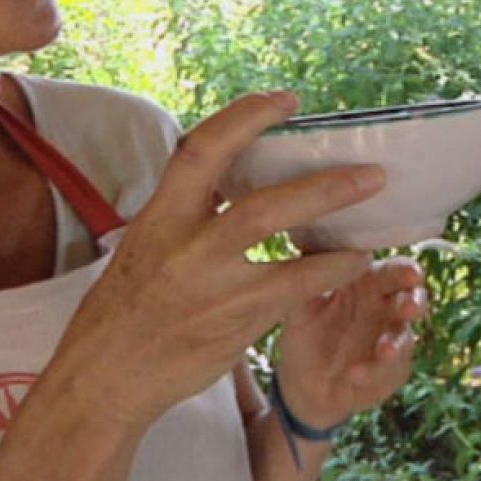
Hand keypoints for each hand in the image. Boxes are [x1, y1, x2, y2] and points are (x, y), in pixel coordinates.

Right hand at [47, 92, 386, 430]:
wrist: (103, 379)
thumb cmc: (124, 309)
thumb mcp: (143, 245)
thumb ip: (186, 213)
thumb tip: (231, 174)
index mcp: (158, 218)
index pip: (201, 150)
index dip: (246, 116)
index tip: (287, 101)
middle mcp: (184, 250)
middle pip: (262, 206)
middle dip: (323, 185)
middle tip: (372, 172)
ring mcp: (212, 290)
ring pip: (288, 254)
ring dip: (339, 237)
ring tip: (377, 221)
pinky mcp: (236, 324)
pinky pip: (296, 291)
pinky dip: (330, 273)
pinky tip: (355, 263)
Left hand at [273, 256, 428, 427]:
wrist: (302, 382)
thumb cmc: (305, 332)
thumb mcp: (297, 304)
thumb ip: (311, 280)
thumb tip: (328, 260)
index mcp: (370, 283)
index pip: (394, 270)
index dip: (405, 271)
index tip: (412, 274)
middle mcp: (387, 309)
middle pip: (413, 299)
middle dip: (415, 302)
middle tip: (410, 308)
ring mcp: (392, 342)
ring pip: (405, 339)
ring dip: (395, 345)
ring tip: (383, 352)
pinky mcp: (391, 372)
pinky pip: (389, 372)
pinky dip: (373, 373)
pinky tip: (354, 375)